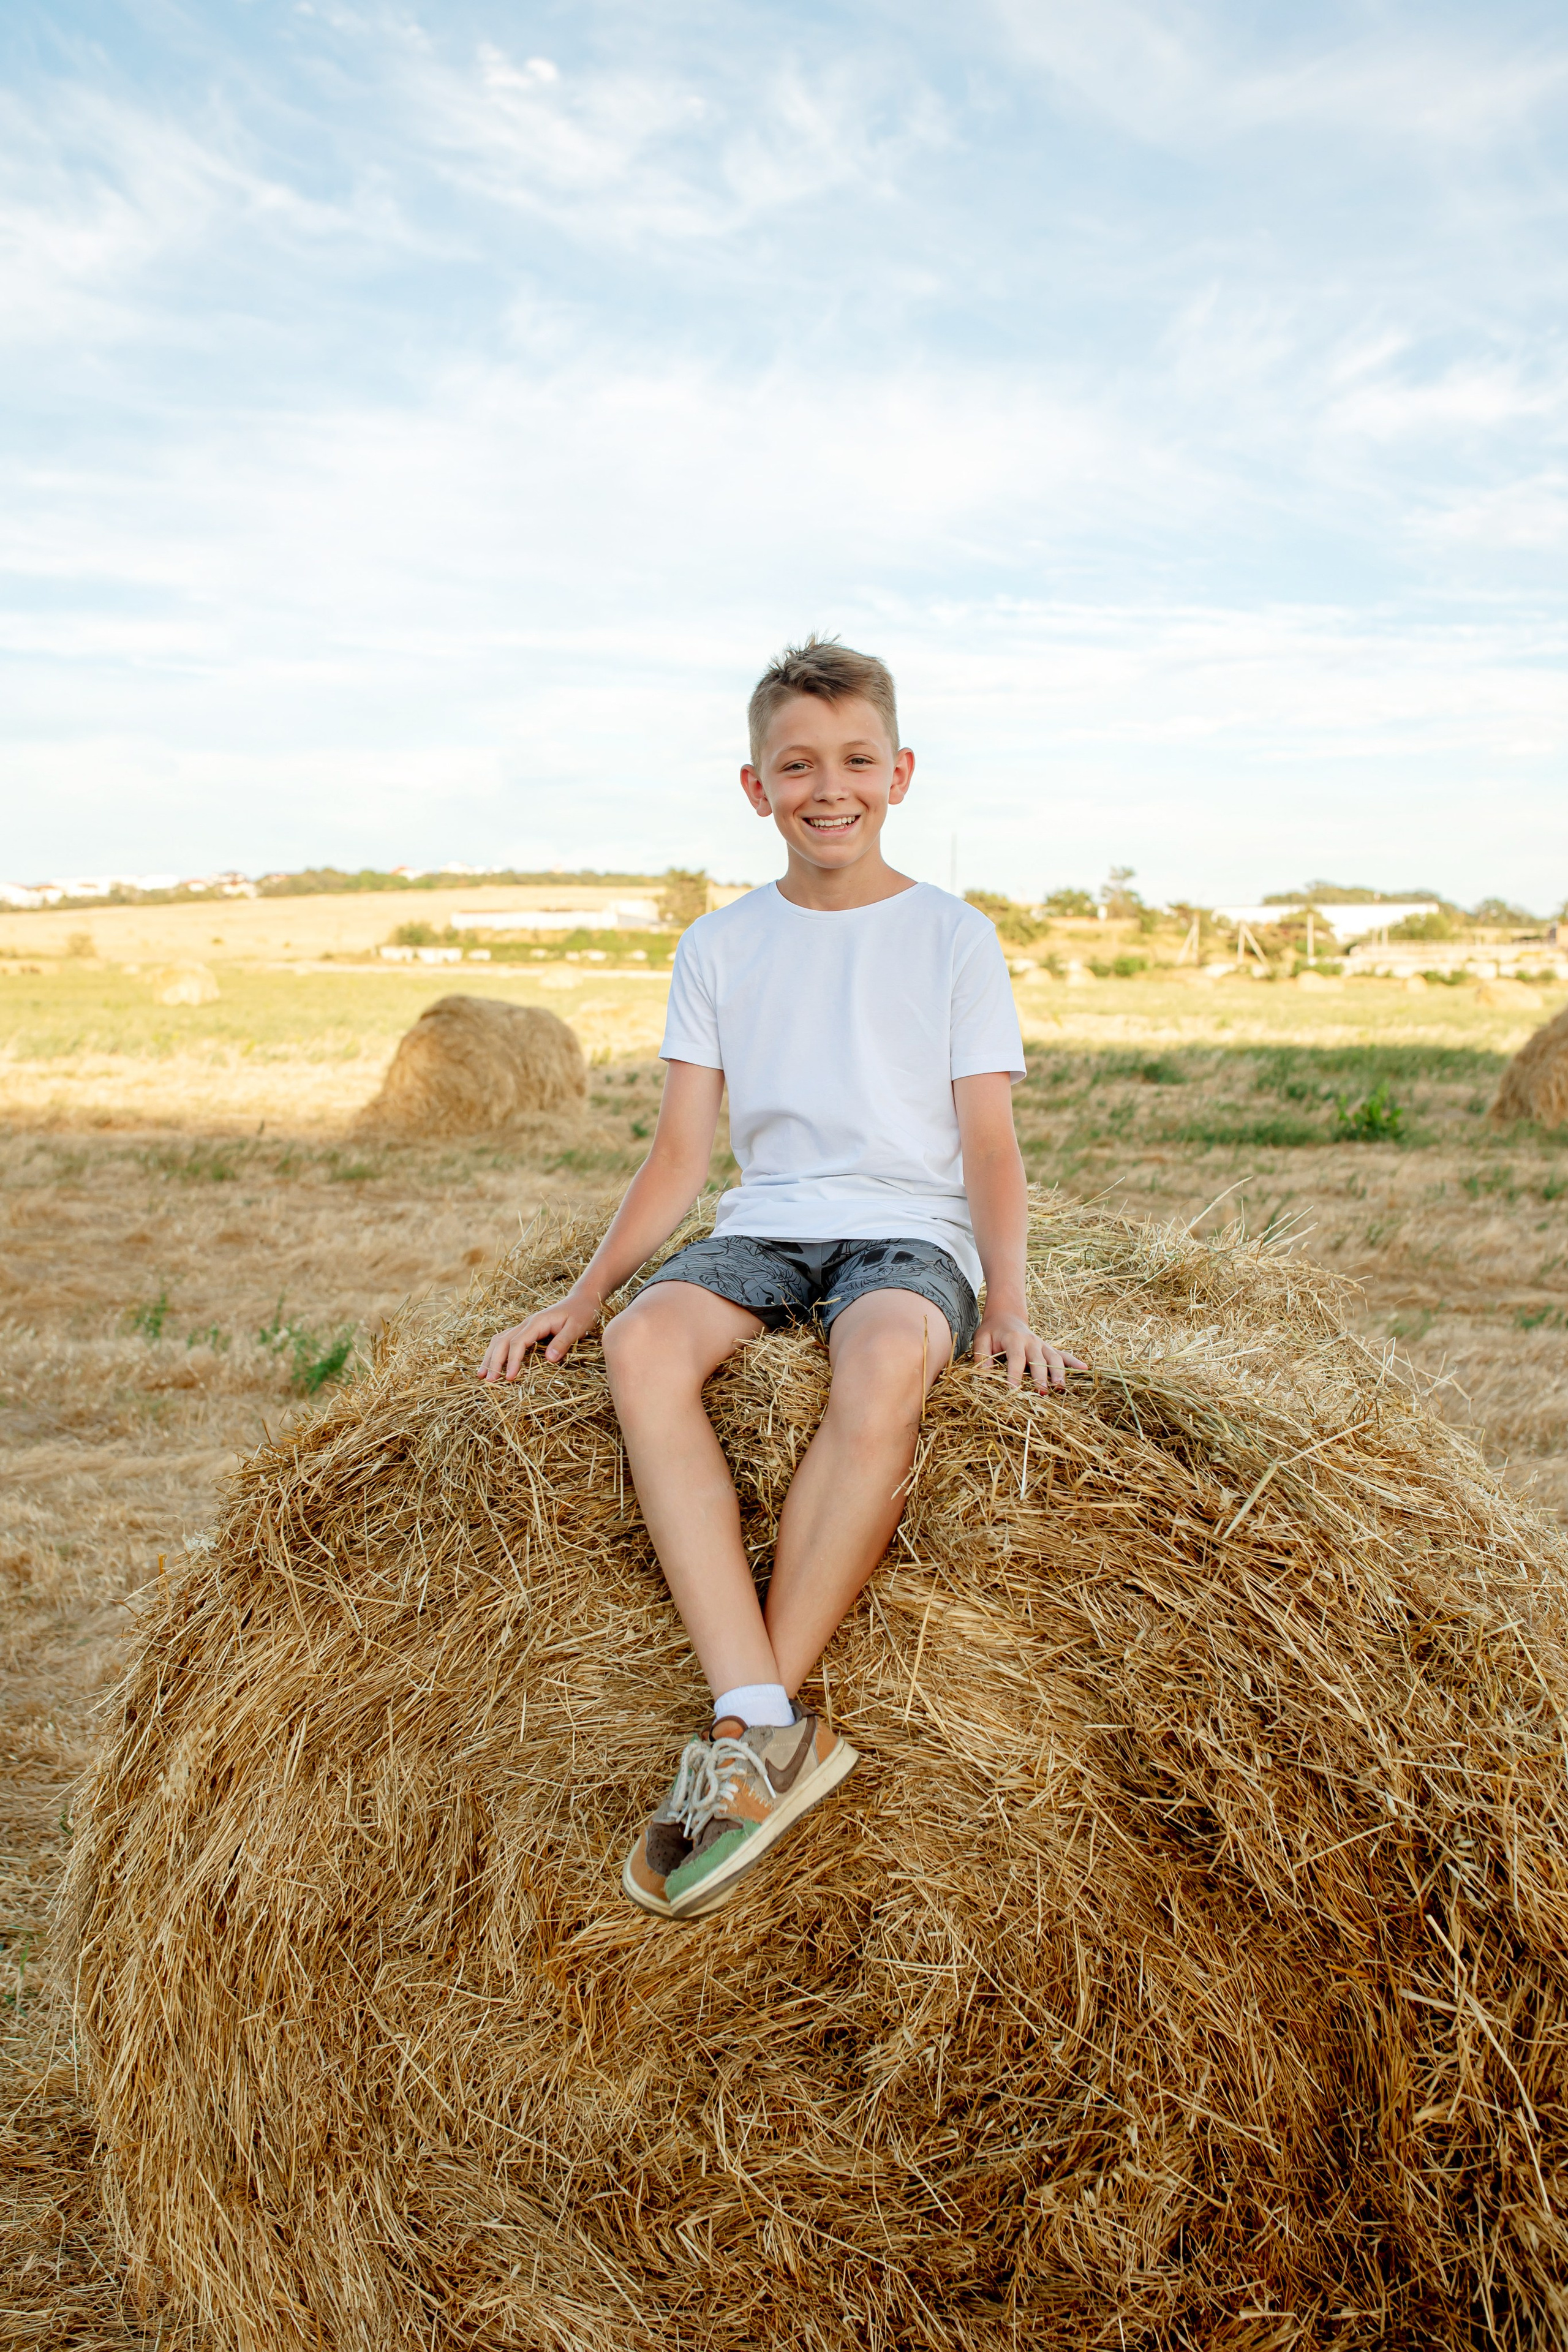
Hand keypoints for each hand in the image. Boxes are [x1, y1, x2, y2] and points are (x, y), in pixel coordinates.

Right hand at [477, 1288, 597, 1380]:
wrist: (582, 1300)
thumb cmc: (582, 1313)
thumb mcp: (577, 1328)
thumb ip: (563, 1342)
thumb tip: (549, 1360)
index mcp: (537, 1323)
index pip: (517, 1343)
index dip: (512, 1361)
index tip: (510, 1378)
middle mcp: (527, 1323)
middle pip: (502, 1341)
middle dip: (494, 1361)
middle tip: (489, 1381)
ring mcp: (525, 1326)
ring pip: (500, 1339)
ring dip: (490, 1356)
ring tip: (482, 1375)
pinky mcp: (527, 1330)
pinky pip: (506, 1340)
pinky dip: (497, 1352)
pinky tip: (493, 1363)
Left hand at [973, 1310, 1086, 1393]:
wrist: (1007, 1317)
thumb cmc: (992, 1331)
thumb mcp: (981, 1339)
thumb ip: (981, 1356)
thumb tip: (983, 1376)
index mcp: (1014, 1338)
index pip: (1015, 1357)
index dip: (1015, 1374)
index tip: (1013, 1390)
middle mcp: (1031, 1341)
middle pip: (1038, 1359)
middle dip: (1040, 1376)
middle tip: (1042, 1392)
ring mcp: (1042, 1344)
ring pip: (1054, 1358)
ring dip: (1059, 1372)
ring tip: (1061, 1387)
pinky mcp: (1048, 1349)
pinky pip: (1063, 1355)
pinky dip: (1073, 1362)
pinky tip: (1084, 1369)